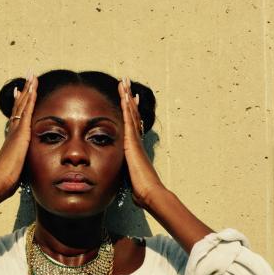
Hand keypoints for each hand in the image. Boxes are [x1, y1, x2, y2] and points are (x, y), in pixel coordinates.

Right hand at [0, 74, 37, 199]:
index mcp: (12, 140)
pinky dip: (30, 99)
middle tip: (27, 77)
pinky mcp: (21, 133)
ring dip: (28, 90)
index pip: (17, 118)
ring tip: (32, 76)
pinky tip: (34, 88)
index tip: (19, 93)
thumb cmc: (5, 181)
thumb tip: (21, 172)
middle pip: (19, 107)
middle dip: (24, 91)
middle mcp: (13, 132)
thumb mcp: (16, 170)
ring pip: (23, 105)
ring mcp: (16, 131)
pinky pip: (27, 111)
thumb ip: (19, 166)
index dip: (19, 105)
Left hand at [118, 77, 166, 209]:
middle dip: (128, 98)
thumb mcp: (130, 179)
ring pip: (131, 113)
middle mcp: (136, 141)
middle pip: (132, 114)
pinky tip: (124, 96)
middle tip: (126, 82)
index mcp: (135, 148)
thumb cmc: (142, 190)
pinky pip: (129, 121)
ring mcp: (135, 141)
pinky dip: (126, 108)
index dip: (131, 111)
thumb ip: (128, 175)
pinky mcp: (132, 143)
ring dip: (127, 97)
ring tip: (124, 81)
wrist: (150, 193)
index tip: (130, 99)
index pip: (132, 125)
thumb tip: (128, 182)